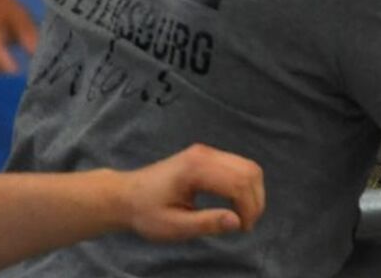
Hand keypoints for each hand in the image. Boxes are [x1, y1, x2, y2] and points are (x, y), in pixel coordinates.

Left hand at [123, 144, 264, 241]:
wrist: (125, 195)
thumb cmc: (146, 213)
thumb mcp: (173, 226)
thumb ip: (206, 223)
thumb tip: (237, 221)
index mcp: (196, 170)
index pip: (238, 183)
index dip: (248, 207)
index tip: (243, 229)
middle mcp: (205, 155)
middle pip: (249, 171)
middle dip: (255, 199)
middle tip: (247, 225)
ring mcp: (207, 152)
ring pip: (247, 166)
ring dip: (253, 191)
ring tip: (244, 215)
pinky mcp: (207, 156)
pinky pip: (238, 165)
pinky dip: (245, 184)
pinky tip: (236, 202)